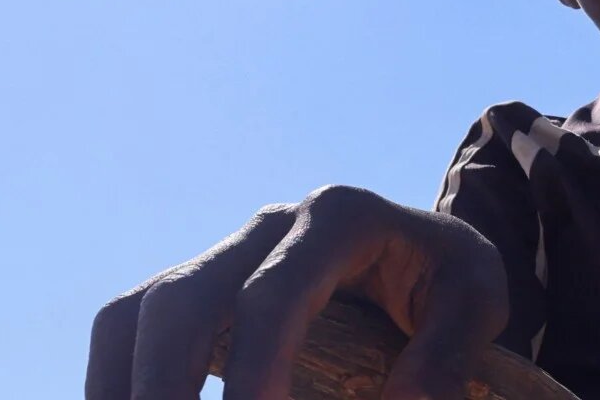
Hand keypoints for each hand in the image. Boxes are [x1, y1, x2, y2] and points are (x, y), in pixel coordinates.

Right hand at [86, 185, 508, 399]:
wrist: (425, 253)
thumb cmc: (449, 279)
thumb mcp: (479, 298)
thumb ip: (451, 348)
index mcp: (339, 216)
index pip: (273, 295)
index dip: (253, 370)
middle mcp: (269, 225)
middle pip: (182, 296)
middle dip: (164, 383)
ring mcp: (225, 254)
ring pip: (138, 310)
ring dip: (123, 387)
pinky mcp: (201, 287)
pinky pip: (132, 328)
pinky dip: (119, 384)